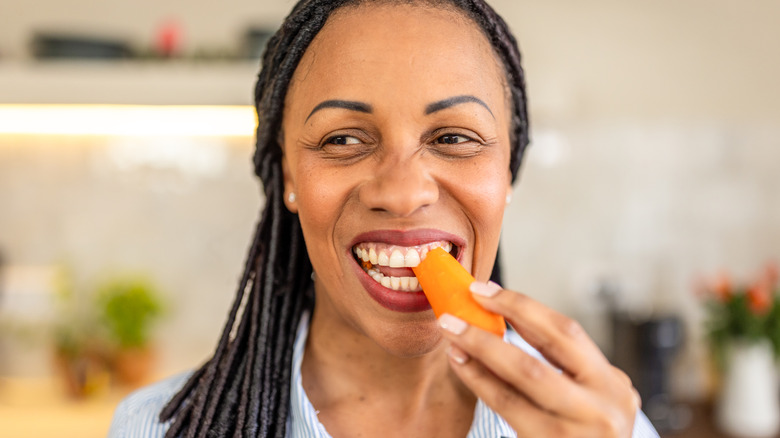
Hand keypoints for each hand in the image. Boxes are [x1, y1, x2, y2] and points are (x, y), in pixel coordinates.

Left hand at [438, 281, 639, 437]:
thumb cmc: (586, 430)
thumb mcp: (590, 396)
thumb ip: (560, 365)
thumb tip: (499, 318)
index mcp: (613, 386)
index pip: (565, 333)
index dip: (521, 307)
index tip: (485, 291)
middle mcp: (599, 411)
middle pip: (535, 362)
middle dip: (488, 335)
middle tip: (454, 315)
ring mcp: (573, 435)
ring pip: (516, 387)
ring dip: (478, 356)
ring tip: (452, 337)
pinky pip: (505, 409)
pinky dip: (480, 384)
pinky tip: (463, 366)